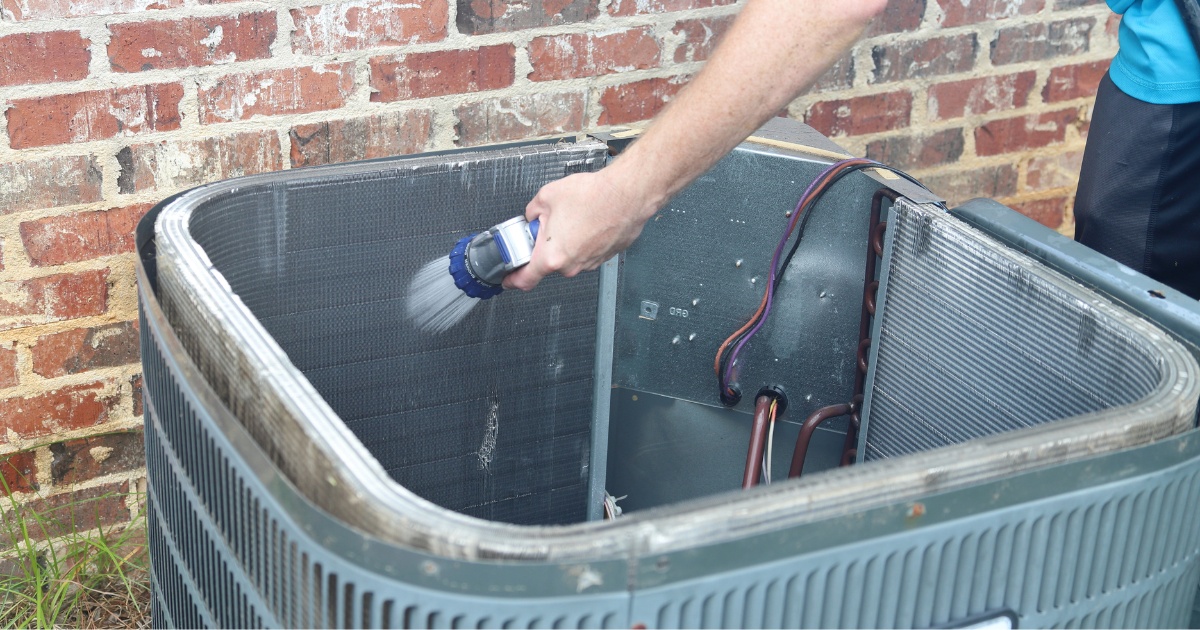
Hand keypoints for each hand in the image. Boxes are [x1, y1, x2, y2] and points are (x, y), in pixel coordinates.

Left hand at [503, 168, 657, 290]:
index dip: (513, 280)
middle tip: (550, 224)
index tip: (508, 279)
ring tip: (575, 217)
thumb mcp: (547, 197)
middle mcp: (571, 265)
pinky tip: (588, 220)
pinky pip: (587, 251)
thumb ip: (532, 212)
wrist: (628, 194)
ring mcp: (590, 263)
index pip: (525, 279)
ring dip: (567, 241)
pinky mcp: (605, 256)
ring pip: (570, 256)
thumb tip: (533, 216)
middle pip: (549, 263)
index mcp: (551, 256)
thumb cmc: (593, 196)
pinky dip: (584, 239)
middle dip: (546, 246)